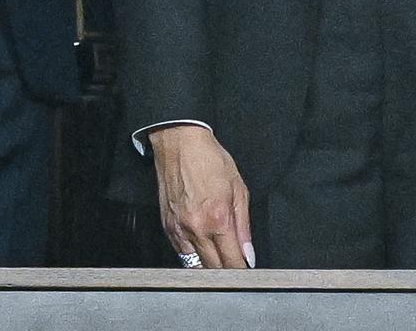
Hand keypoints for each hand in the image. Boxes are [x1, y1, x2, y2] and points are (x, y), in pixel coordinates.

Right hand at [150, 124, 254, 268]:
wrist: (180, 144)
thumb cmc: (210, 160)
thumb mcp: (238, 188)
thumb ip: (244, 225)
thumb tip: (248, 252)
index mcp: (218, 219)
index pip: (232, 261)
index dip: (241, 270)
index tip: (246, 270)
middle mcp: (196, 228)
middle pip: (213, 268)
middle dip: (227, 271)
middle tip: (235, 265)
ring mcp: (179, 229)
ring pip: (194, 265)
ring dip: (208, 266)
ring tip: (219, 259)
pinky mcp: (167, 227)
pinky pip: (180, 253)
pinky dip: (193, 256)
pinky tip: (202, 248)